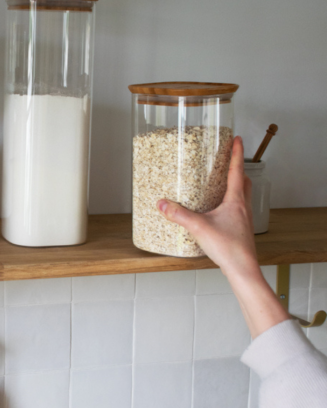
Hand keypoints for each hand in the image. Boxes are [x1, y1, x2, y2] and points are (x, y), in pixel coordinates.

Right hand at [157, 136, 259, 280]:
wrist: (243, 269)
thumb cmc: (228, 248)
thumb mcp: (198, 228)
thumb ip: (179, 215)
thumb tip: (162, 204)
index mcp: (236, 201)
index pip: (237, 170)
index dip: (237, 153)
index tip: (237, 139)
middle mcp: (243, 207)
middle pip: (245, 181)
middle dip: (237, 168)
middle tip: (229, 160)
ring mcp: (244, 219)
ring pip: (243, 195)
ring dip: (236, 185)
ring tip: (222, 182)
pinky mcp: (240, 229)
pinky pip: (238, 209)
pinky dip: (231, 202)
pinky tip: (219, 209)